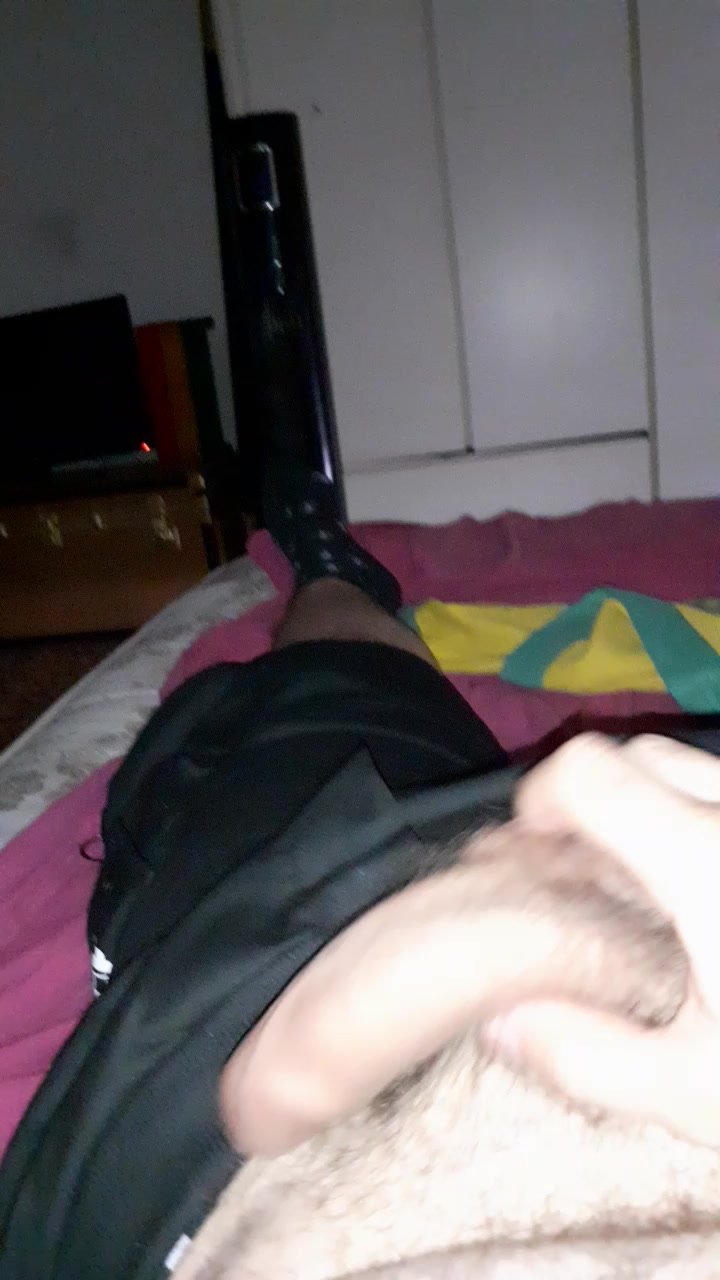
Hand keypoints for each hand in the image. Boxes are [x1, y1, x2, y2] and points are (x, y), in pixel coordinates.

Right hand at [490, 733, 719, 1145]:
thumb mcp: (699, 1093)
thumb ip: (586, 1056)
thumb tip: (500, 1023)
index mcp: (702, 863)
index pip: (590, 772)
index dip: (539, 800)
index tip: (531, 854)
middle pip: (640, 755)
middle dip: (591, 797)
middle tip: (582, 872)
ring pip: (696, 770)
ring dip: (650, 805)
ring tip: (647, 884)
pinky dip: (698, 821)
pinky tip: (704, 896)